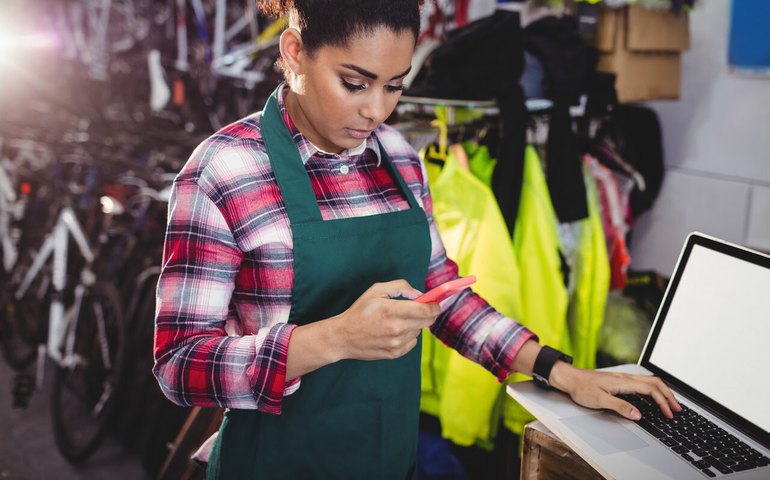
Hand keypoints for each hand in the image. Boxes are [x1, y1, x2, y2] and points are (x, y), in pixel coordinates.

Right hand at [330, 280, 440, 360]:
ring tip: (398, 321)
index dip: (434, 305)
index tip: (435, 302)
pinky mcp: (395, 353)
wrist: (344, 337)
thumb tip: (418, 294)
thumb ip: (400, 286)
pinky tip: (394, 332)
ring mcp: (396, 343)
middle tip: (420, 308)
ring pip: (419, 331)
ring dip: (415, 324)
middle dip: (427, 313)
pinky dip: (408, 335)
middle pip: (427, 321)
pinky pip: (412, 342)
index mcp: (392, 310)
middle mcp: (396, 328)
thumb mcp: (376, 290)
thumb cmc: (360, 311)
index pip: (426, 310)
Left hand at [549, 362, 682, 419]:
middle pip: (655, 383)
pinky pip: (643, 382)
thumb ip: (619, 407)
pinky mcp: (620, 381)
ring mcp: (623, 378)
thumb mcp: (599, 400)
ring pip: (650, 381)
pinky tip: (654, 397)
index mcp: (623, 382)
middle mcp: (626, 378)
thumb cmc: (581, 388)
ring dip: (663, 391)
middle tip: (677, 409)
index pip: (651, 389)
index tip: (669, 414)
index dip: (663, 401)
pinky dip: (654, 389)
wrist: (570, 379)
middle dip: (669, 396)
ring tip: (671, 403)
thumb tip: (638, 414)